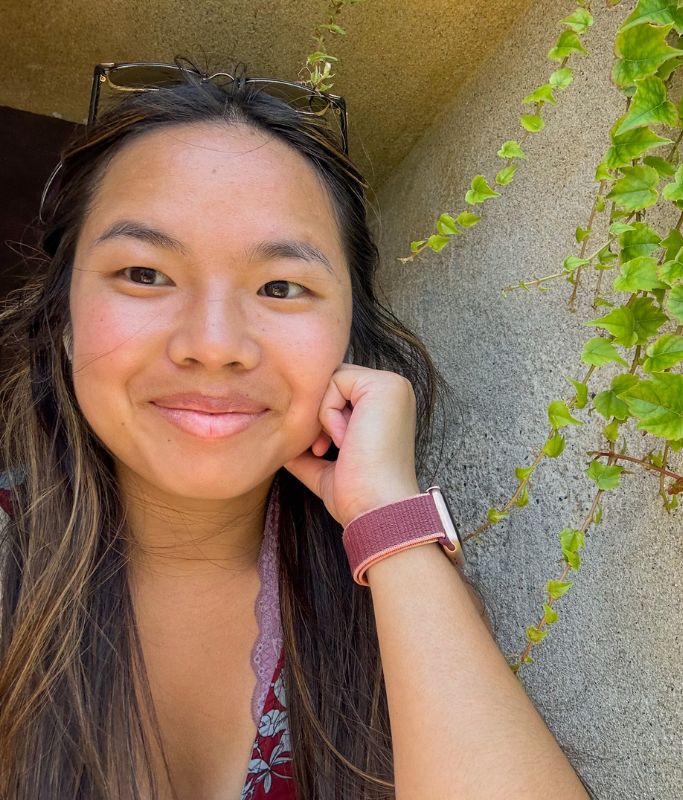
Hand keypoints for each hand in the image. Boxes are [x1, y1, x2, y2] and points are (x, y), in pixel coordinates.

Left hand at [283, 364, 420, 527]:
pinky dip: (329, 412)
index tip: (321, 449)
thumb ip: (307, 452)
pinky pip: (335, 381)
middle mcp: (393, 391)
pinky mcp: (384, 386)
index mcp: (385, 406)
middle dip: (318, 412)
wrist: (376, 509)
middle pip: (331, 381)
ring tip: (339, 445)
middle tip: (322, 447)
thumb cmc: (357, 494)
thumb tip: (279, 445)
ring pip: (331, 379)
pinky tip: (345, 439)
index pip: (336, 390)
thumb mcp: (328, 468)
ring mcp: (392, 386)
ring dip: (323, 414)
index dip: (320, 415)